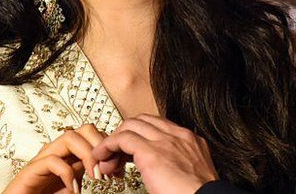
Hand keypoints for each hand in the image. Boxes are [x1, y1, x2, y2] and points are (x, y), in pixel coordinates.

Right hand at [3, 124, 105, 193]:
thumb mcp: (76, 185)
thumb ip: (90, 174)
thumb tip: (112, 169)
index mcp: (71, 154)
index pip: (95, 134)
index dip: (110, 148)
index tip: (120, 169)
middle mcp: (58, 151)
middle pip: (85, 128)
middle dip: (101, 145)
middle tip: (109, 170)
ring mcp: (43, 159)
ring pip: (69, 137)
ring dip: (88, 155)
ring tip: (95, 178)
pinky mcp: (30, 171)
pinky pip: (52, 161)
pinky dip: (67, 175)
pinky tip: (75, 190)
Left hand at [93, 114, 217, 193]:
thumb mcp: (193, 173)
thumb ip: (179, 165)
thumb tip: (163, 174)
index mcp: (190, 140)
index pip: (158, 126)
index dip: (140, 136)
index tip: (130, 153)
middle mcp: (178, 135)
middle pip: (143, 120)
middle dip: (125, 134)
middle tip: (116, 156)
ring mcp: (165, 141)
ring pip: (131, 124)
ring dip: (114, 140)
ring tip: (107, 159)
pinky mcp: (150, 152)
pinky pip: (122, 138)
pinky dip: (108, 145)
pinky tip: (102, 157)